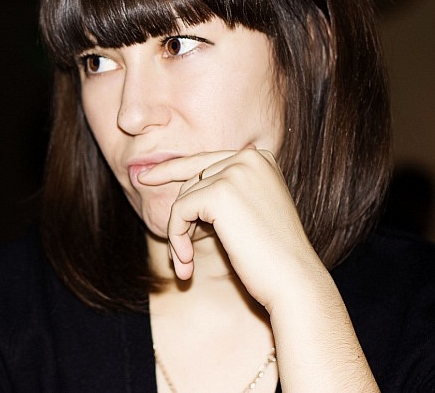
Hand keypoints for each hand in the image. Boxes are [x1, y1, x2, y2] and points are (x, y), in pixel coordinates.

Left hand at [138, 148, 320, 308]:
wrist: (294, 281)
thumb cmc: (271, 255)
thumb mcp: (249, 211)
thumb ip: (223, 191)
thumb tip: (181, 184)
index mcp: (260, 158)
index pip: (205, 160)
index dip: (172, 169)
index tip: (145, 178)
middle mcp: (249, 157)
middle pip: (191, 179)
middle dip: (181, 216)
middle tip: (180, 255)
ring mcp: (236, 172)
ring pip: (183, 196)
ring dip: (178, 232)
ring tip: (185, 264)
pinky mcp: (220, 193)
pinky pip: (179, 211)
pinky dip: (176, 237)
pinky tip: (186, 263)